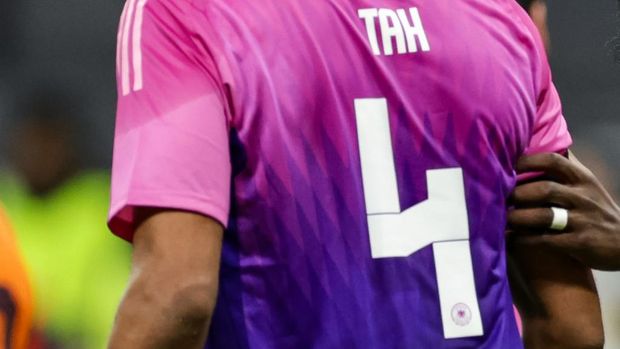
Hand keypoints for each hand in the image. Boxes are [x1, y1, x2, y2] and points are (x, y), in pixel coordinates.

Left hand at [507, 152, 619, 270]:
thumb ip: (564, 172)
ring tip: (502, 219)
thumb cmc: (596, 211)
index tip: (507, 165)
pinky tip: (509, 238)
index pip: (554, 161)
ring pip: (544, 216)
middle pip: (545, 189)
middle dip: (518, 194)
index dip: (528, 161)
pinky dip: (524, 240)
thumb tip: (533, 148)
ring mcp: (582, 220)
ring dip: (518, 217)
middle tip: (499, 198)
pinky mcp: (579, 243)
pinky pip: (546, 240)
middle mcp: (583, 197)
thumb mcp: (587, 186)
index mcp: (583, 179)